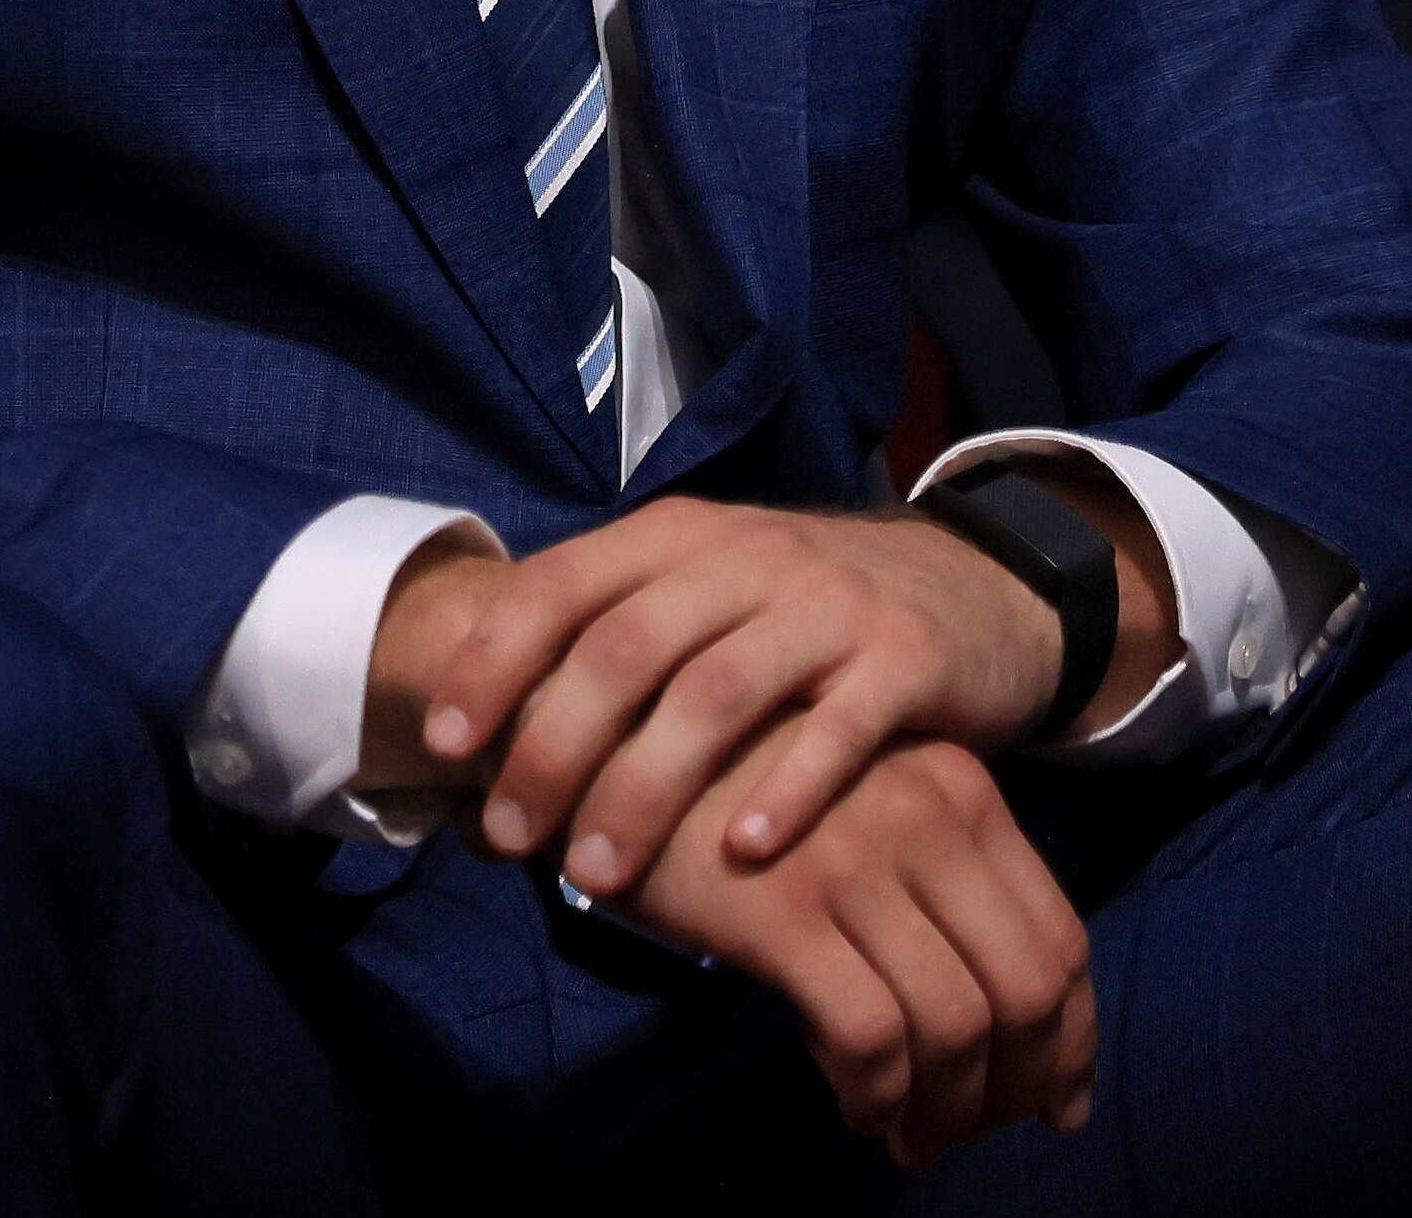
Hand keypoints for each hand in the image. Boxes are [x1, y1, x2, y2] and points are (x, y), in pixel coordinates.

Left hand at [414, 492, 1164, 895]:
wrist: (968, 587)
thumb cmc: (795, 617)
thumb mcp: (700, 597)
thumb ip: (604, 644)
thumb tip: (472, 746)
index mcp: (677, 535)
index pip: (561, 583)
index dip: (494, 660)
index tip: (443, 743)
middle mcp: (745, 555)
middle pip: (626, 648)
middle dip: (553, 746)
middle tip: (513, 836)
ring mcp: (829, 603)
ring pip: (717, 692)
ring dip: (647, 788)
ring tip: (600, 876)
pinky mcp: (906, 657)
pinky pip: (840, 727)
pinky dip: (787, 789)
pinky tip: (742, 854)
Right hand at [624, 731, 1096, 1165]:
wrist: (611, 722)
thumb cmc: (736, 774)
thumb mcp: (860, 795)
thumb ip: (926, 871)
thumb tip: (987, 1006)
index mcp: (962, 790)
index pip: (1060, 933)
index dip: (1070, 1034)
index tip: (1052, 1098)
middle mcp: (928, 819)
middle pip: (1028, 987)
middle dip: (1021, 1084)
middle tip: (984, 1133)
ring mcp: (857, 863)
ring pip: (956, 1023)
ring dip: (947, 1108)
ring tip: (913, 1138)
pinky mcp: (783, 912)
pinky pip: (869, 1036)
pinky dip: (877, 1097)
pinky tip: (857, 1112)